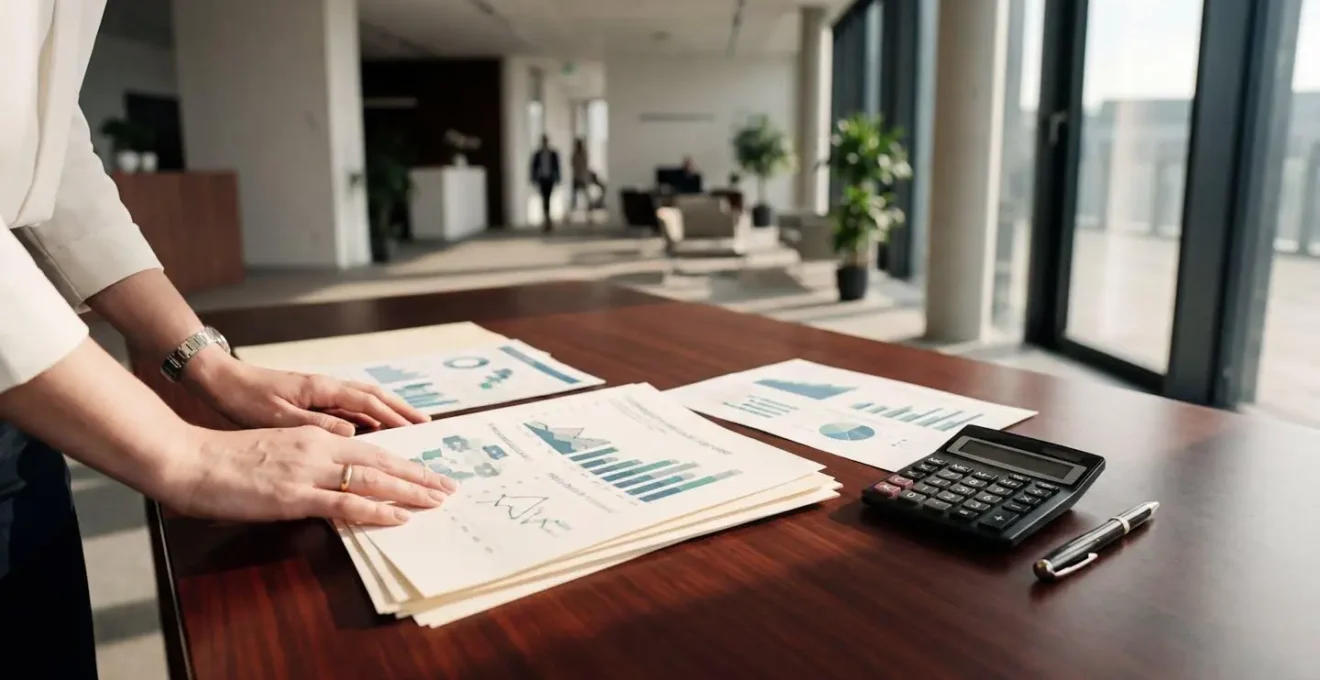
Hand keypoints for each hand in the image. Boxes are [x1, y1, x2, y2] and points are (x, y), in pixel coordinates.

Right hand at [163, 425, 456, 525]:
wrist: (189, 459)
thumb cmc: (226, 458)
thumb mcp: (276, 450)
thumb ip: (308, 461)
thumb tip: (332, 479)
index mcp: (315, 437)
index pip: (371, 449)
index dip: (403, 462)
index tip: (427, 471)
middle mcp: (319, 448)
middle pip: (382, 461)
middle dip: (419, 475)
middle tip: (449, 486)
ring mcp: (308, 472)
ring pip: (373, 480)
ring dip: (410, 491)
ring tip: (438, 500)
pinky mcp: (294, 495)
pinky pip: (345, 504)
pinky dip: (377, 510)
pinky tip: (400, 516)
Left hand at [184, 349, 429, 435]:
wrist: (220, 380)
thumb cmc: (244, 398)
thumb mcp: (277, 416)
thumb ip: (316, 425)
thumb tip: (354, 434)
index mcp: (322, 389)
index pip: (369, 402)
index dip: (396, 416)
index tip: (420, 429)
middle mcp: (327, 387)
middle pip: (376, 397)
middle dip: (404, 411)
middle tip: (429, 426)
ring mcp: (322, 393)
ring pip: (365, 401)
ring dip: (391, 412)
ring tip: (412, 426)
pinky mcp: (314, 400)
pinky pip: (351, 407)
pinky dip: (371, 416)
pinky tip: (377, 429)